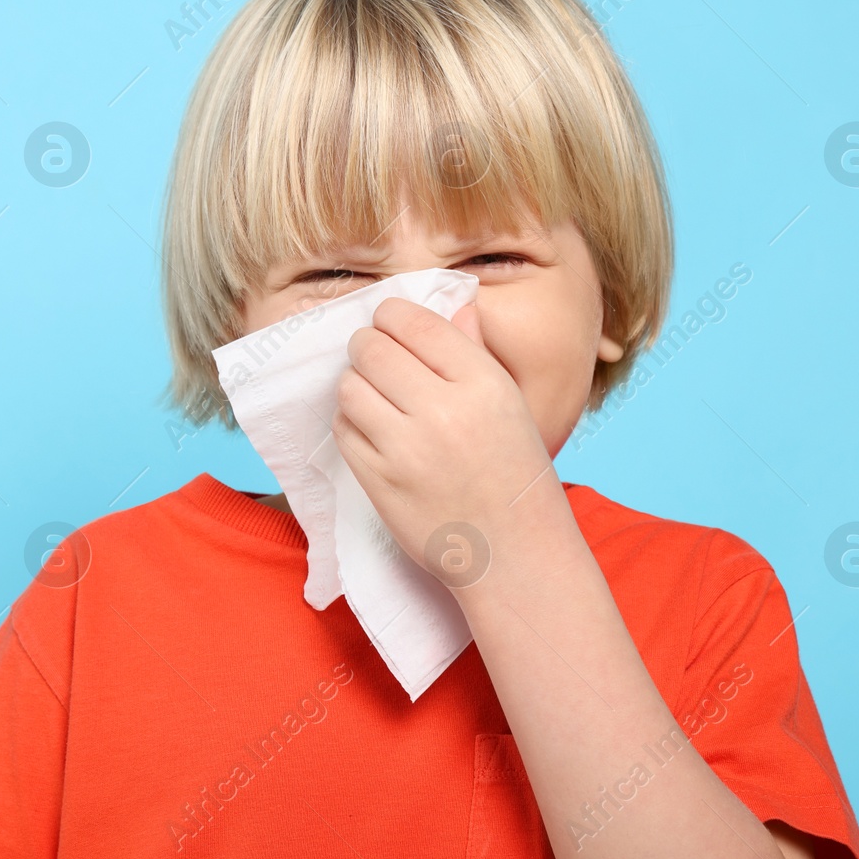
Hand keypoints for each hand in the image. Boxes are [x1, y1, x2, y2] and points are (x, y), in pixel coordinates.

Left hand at [331, 296, 556, 578]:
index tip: (389, 324)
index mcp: (483, 383)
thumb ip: (475, 352)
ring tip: (375, 395)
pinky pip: (344, 429)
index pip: (414, 323)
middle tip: (375, 357)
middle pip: (372, 349)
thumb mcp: (510, 404)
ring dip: (356, 384)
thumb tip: (453, 305)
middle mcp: (444, 411)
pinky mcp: (379, 482)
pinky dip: (351, 422)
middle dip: (367, 346)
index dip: (391, 316)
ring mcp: (406, 449)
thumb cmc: (515, 473)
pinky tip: (373, 428)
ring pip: (350, 386)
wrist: (514, 553)